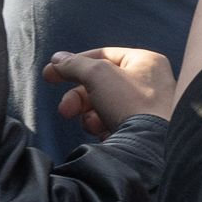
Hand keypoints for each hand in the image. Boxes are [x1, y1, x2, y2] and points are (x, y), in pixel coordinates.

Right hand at [42, 47, 175, 136]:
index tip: (51, 74)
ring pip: (105, 105)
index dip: (75, 63)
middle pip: (101, 83)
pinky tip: (104, 134)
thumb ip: (75, 65)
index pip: (103, 55)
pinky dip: (104, 128)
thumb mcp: (97, 75)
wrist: (151, 146)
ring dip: (90, 116)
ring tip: (91, 125)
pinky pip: (115, 124)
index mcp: (146, 61)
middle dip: (78, 98)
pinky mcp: (144, 131)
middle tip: (64, 110)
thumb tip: (57, 59)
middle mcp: (151, 82)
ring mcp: (149, 108)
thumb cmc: (130, 103)